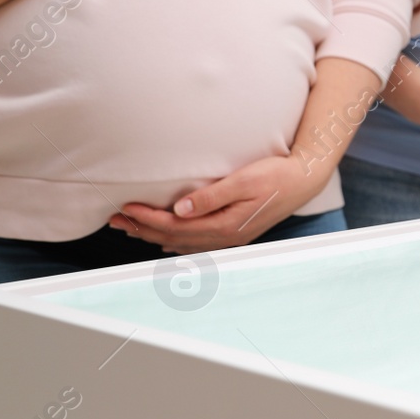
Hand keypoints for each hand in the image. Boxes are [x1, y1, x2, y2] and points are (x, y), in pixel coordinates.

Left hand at [111, 153, 322, 253]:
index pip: (175, 225)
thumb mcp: (244, 180)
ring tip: (131, 227)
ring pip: (181, 243)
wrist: (304, 181)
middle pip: (173, 238)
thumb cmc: (276, 175)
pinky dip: (174, 240)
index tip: (126, 207)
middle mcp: (224, 237)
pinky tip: (166, 237)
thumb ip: (211, 196)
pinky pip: (195, 243)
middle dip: (142, 229)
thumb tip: (179, 208)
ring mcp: (229, 238)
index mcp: (225, 225)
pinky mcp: (233, 233)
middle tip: (116, 219)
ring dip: (154, 235)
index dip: (147, 218)